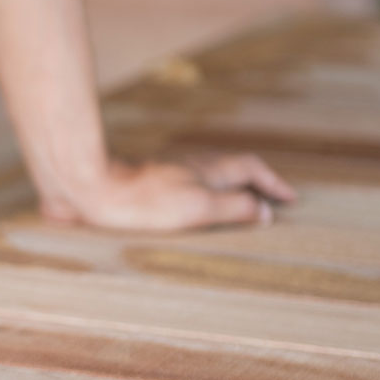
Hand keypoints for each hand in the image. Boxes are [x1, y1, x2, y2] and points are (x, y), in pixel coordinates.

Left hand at [40, 154, 296, 231]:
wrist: (89, 189)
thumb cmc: (142, 202)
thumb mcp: (197, 207)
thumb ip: (233, 207)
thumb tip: (265, 212)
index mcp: (207, 170)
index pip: (251, 169)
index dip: (273, 183)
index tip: (290, 199)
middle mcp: (189, 167)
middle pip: (231, 170)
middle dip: (254, 184)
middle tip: (270, 201)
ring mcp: (166, 174)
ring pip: (207, 178)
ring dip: (227, 189)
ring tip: (236, 208)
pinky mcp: (144, 187)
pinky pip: (184, 188)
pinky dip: (200, 197)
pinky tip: (189, 212)